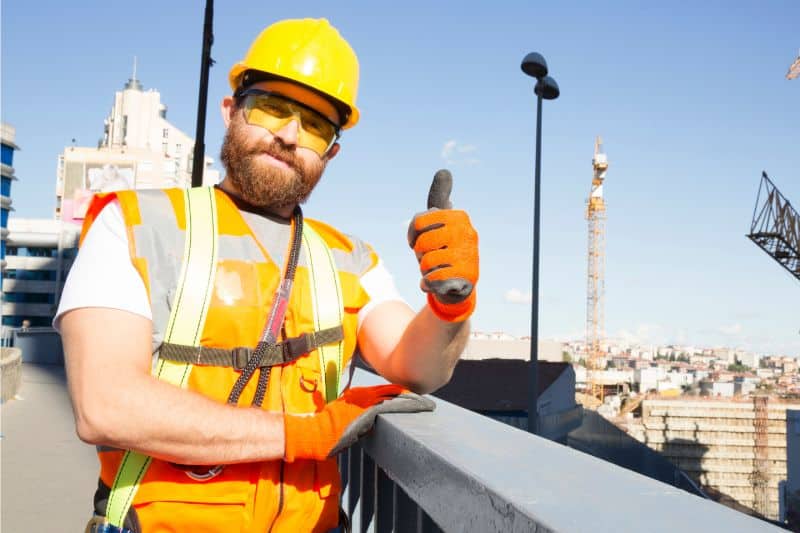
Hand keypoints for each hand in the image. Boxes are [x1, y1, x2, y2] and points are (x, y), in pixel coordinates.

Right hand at [283, 384, 434, 461]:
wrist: (313, 432)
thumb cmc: (323, 429)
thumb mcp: (339, 416)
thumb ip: (352, 413)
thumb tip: (363, 419)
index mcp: (356, 395)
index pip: (383, 391)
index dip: (398, 393)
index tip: (411, 396)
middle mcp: (361, 395)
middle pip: (391, 391)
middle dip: (409, 396)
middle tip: (424, 400)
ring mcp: (363, 402)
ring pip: (393, 397)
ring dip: (410, 401)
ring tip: (425, 404)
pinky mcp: (365, 412)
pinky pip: (388, 406)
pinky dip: (402, 406)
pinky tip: (414, 407)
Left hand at [408, 170, 478, 321]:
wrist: (457, 284)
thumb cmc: (443, 248)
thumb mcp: (438, 222)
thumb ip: (439, 197)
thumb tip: (444, 170)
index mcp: (458, 216)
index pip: (419, 222)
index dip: (412, 235)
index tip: (418, 240)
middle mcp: (467, 232)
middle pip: (422, 244)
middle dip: (421, 254)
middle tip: (431, 257)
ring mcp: (470, 254)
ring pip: (427, 262)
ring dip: (426, 270)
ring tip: (437, 269)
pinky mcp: (468, 277)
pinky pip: (433, 279)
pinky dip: (429, 284)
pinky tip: (437, 282)